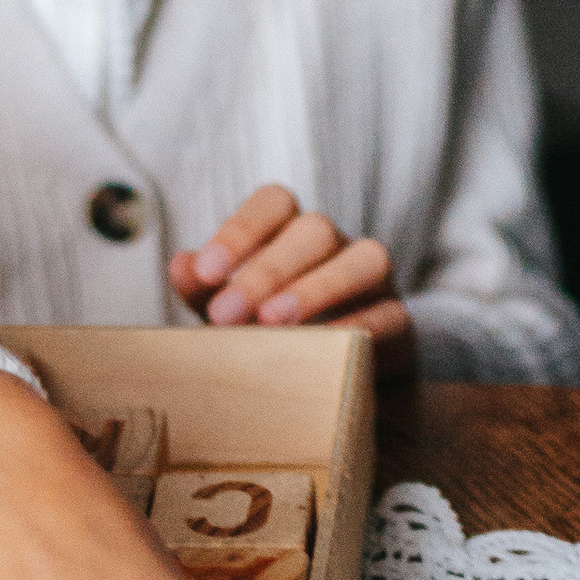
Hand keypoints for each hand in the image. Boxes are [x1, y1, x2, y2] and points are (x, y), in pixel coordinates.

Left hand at [170, 188, 412, 374]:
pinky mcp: (397, 319)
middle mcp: (335, 243)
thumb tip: (181, 265)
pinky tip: (321, 347)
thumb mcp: (230, 310)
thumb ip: (206, 290)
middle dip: (267, 271)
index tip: (205, 272)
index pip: (274, 203)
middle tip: (226, 315)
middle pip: (314, 230)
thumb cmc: (270, 330)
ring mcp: (372, 277)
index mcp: (291, 229)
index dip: (240, 231)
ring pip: (363, 258)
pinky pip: (389, 312)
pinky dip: (357, 327)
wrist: (328, 376)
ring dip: (317, 288)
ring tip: (273, 323)